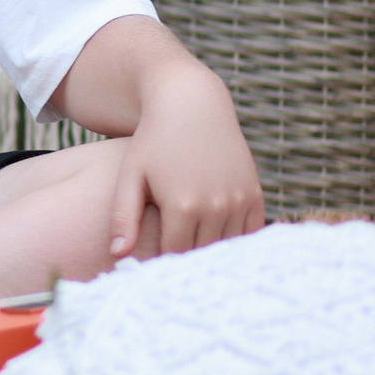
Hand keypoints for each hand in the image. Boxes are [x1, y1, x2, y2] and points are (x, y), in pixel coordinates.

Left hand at [108, 70, 263, 257]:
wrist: (192, 106)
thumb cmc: (153, 142)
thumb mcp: (131, 176)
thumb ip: (123, 217)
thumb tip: (119, 256)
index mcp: (183, 206)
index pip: (174, 255)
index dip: (162, 263)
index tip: (152, 266)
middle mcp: (216, 206)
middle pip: (201, 254)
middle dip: (186, 260)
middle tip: (173, 267)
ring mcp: (239, 200)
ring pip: (228, 247)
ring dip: (212, 252)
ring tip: (194, 255)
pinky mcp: (255, 194)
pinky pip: (250, 232)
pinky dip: (235, 240)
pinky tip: (217, 239)